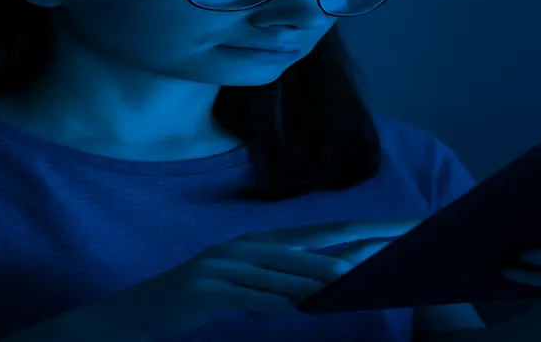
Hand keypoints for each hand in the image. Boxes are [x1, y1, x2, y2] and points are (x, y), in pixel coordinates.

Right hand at [92, 219, 420, 337]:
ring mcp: (224, 265)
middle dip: (355, 243)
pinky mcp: (206, 289)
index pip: (322, 233)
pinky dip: (268, 304)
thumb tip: (319, 285)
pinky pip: (248, 297)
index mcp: (259, 243)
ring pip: (281, 271)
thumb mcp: (243, 286)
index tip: (400, 229)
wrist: (139, 311)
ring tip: (345, 278)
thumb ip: (279, 282)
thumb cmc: (198, 300)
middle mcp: (245, 247)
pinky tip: (276, 310)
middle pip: (310, 244)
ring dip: (314, 277)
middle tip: (394, 245)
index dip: (363, 230)